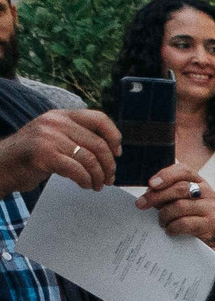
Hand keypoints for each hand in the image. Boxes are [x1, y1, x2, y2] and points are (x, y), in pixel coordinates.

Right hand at [0, 108, 117, 193]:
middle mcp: (55, 122)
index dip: (114, 136)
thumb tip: (111, 149)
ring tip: (97, 185)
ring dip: (98, 176)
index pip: (99, 118)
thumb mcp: (54, 137)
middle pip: (98, 144)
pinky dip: (86, 180)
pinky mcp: (44, 154)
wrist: (2, 165)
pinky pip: (77, 169)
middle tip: (109, 179)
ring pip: (89, 159)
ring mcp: (49, 137)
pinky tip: (85, 185)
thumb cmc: (32, 155)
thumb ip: (76, 136)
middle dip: (109, 165)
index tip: (117, 153)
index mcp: (61, 115)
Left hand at [138, 165, 214, 240]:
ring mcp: (210, 208)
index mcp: (197, 182)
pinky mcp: (210, 224)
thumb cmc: (190, 215)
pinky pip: (184, 223)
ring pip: (180, 206)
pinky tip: (170, 229)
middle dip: (157, 196)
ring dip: (164, 215)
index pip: (183, 171)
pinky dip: (172, 227)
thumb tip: (149, 191)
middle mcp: (207, 192)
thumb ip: (167, 191)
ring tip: (161, 221)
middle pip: (180, 188)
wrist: (210, 235)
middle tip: (141, 204)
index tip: (151, 184)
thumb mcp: (180, 199)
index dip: (166, 175)